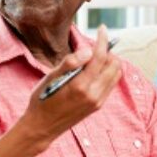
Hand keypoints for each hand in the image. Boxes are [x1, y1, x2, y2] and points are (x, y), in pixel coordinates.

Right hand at [22, 25, 121, 147]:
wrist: (42, 127)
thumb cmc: (42, 100)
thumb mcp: (50, 78)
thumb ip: (70, 63)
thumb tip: (88, 50)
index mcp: (80, 86)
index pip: (100, 57)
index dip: (102, 40)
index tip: (101, 28)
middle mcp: (93, 95)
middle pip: (113, 65)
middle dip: (107, 51)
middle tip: (95, 45)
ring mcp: (98, 101)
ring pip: (115, 74)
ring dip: (109, 62)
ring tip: (94, 57)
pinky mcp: (98, 105)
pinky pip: (110, 84)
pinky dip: (107, 73)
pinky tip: (94, 70)